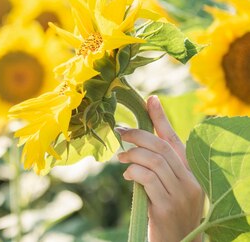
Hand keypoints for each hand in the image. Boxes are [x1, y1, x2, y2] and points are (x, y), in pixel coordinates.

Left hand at [117, 95, 204, 241]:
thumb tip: (136, 141)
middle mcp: (191, 182)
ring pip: (154, 161)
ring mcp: (181, 195)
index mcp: (192, 173)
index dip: (161, 119)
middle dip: (138, 135)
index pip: (175, 140)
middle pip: (162, 147)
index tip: (150, 100)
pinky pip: (148, 179)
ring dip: (132, 155)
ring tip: (121, 159)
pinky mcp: (167, 207)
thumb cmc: (166, 212)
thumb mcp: (165, 186)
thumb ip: (156, 166)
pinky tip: (126, 176)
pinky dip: (134, 172)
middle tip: (120, 132)